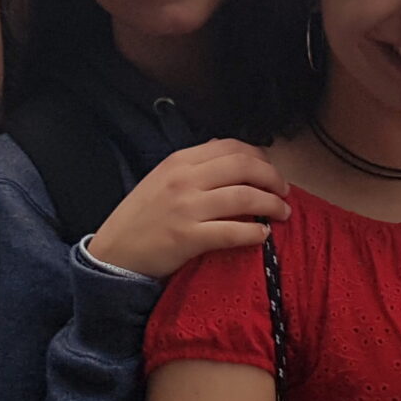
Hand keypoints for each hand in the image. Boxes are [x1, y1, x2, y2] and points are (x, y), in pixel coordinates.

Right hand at [85, 138, 290, 280]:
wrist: (114, 253)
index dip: (260, 157)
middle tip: (285, 191)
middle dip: (273, 178)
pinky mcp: (188, 238)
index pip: (231, 147)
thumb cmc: (142, 218)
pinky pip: (233, 231)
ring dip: (272, 204)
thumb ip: (193, 164)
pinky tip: (264, 236)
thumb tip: (225, 149)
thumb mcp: (162, 178)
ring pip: (244, 196)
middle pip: (244, 167)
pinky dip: (255, 232)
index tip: (272, 171)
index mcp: (179, 160)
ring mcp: (186, 208)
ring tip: (283, 213)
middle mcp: (184, 179)